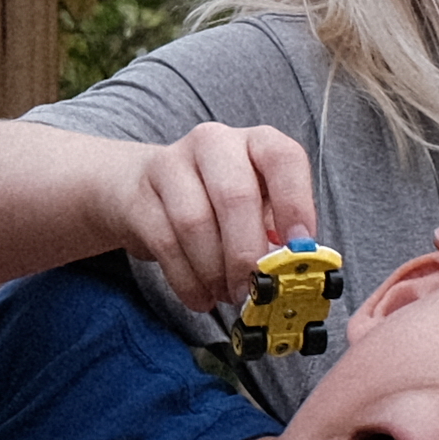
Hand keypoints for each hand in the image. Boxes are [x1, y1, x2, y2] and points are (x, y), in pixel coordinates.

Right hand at [106, 123, 321, 317]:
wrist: (145, 188)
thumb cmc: (216, 201)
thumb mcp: (257, 206)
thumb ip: (278, 232)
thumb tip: (294, 272)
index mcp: (256, 142)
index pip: (282, 158)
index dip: (295, 203)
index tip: (298, 247)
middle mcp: (215, 143)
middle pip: (234, 196)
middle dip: (247, 253)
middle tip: (253, 289)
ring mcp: (172, 164)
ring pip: (195, 222)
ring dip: (215, 271)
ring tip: (227, 294)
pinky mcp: (139, 195)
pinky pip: (165, 243)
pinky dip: (188, 280)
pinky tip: (201, 297)